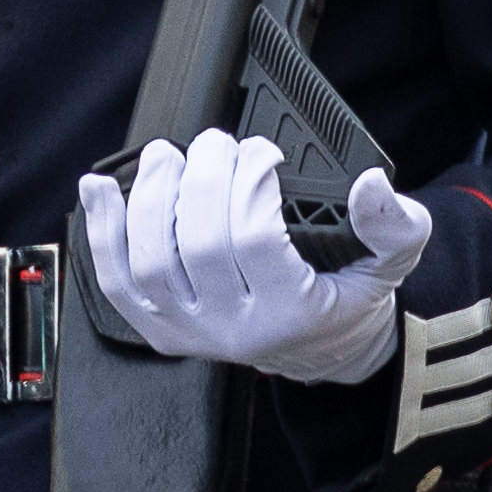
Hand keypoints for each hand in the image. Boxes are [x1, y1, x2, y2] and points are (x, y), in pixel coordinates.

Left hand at [77, 130, 430, 387]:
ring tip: (163, 157)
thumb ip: (393, 223)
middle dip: (199, 180)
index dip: (248, 183)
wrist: (320, 348)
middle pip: (197, 244)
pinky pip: (115, 281)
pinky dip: (100, 230)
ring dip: (147, 199)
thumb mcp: (393, 261)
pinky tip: (99, 188)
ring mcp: (190, 334)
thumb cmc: (349, 297)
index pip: (252, 240)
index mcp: (292, 315)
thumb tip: (369, 185)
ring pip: (147, 262)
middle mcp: (234, 332)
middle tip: (212, 144)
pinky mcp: (158, 329)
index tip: (259, 152)